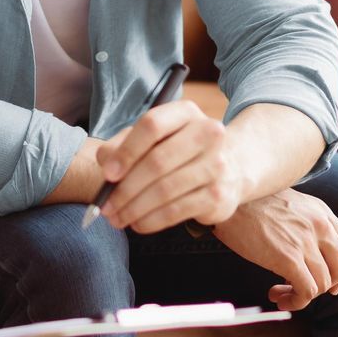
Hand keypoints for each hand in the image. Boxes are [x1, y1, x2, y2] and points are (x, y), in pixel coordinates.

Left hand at [97, 100, 249, 232]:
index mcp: (186, 112)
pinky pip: (176, 211)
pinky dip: (151, 221)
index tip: (108, 174)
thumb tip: (106, 165)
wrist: (232, 166)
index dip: (127, 151)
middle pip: (157, 162)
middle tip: (105, 207)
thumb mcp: (152, 139)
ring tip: (116, 218)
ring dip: (134, 209)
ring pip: (165, 190)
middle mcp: (208, 133)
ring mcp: (217, 165)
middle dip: (125, 189)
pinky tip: (137, 224)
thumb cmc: (178, 150)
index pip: (152, 125)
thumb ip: (123, 145)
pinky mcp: (218, 195)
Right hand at [210, 189, 337, 311]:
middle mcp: (319, 226)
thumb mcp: (288, 204)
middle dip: (327, 287)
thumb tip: (304, 252)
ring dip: (303, 296)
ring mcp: (306, 242)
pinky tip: (278, 298)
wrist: (230, 197)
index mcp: (321, 212)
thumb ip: (304, 223)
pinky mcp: (289, 258)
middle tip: (307, 293)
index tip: (330, 282)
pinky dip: (296, 302)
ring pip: (322, 284)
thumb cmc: (250, 203)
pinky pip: (306, 291)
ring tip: (280, 294)